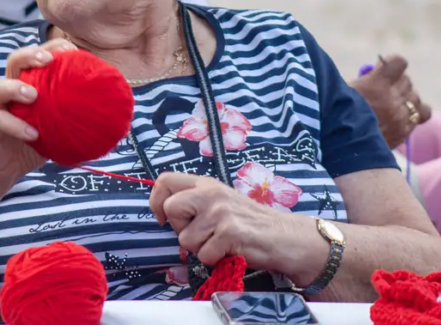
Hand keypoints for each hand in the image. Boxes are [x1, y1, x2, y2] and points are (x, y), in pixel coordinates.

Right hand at [0, 38, 77, 197]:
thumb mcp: (56, 131)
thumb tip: (118, 124)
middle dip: (30, 55)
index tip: (72, 49)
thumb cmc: (28, 147)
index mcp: (26, 85)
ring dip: (16, 87)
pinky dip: (16, 125)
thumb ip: (76, 121)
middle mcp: (9, 92)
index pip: (36, 56)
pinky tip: (33, 135)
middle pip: (13, 61)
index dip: (52, 47)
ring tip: (34, 96)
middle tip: (48, 60)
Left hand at [149, 173, 305, 274]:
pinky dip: (215, 260)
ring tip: (221, 243)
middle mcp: (211, 193)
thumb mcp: (221, 202)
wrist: (284, 236)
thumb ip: (196, 202)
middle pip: (171, 209)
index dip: (156, 200)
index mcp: (206, 184)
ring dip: (201, 249)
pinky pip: (204, 255)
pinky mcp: (229, 233)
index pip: (166, 180)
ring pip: (185, 239)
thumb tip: (166, 213)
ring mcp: (220, 212)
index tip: (163, 218)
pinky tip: (230, 252)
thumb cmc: (250, 223)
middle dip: (181, 229)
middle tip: (202, 234)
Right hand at [350, 55, 430, 148]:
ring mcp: (401, 117)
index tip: (385, 68)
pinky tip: (400, 116)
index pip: (399, 63)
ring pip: (416, 98)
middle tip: (384, 89)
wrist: (341, 149)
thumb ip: (365, 80)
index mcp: (376, 84)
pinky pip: (421, 115)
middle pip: (407, 82)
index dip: (393, 63)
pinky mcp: (404, 132)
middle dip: (397, 83)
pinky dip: (412, 114)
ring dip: (406, 98)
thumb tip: (375, 72)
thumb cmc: (336, 116)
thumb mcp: (345, 91)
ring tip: (393, 104)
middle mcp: (392, 99)